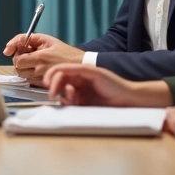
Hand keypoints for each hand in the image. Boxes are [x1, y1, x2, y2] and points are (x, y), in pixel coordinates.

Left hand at [6, 35, 84, 80]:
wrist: (81, 64)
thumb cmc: (65, 51)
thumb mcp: (47, 39)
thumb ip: (27, 38)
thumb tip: (11, 45)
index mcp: (40, 58)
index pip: (18, 61)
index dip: (17, 55)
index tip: (23, 51)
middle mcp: (40, 70)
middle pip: (18, 70)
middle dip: (20, 62)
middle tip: (29, 56)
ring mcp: (43, 79)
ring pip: (24, 76)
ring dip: (26, 69)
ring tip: (36, 62)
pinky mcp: (45, 85)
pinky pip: (31, 81)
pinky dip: (32, 75)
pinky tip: (41, 68)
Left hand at [43, 64, 172, 107]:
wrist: (126, 101)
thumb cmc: (108, 106)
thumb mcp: (84, 106)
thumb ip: (72, 102)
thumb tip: (58, 102)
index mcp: (77, 85)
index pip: (58, 81)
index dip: (51, 86)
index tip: (49, 96)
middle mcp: (79, 78)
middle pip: (58, 75)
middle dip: (52, 84)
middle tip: (52, 95)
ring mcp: (85, 73)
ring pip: (63, 71)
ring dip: (58, 82)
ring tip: (63, 94)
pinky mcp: (91, 71)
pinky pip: (74, 69)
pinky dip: (66, 73)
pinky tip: (68, 86)